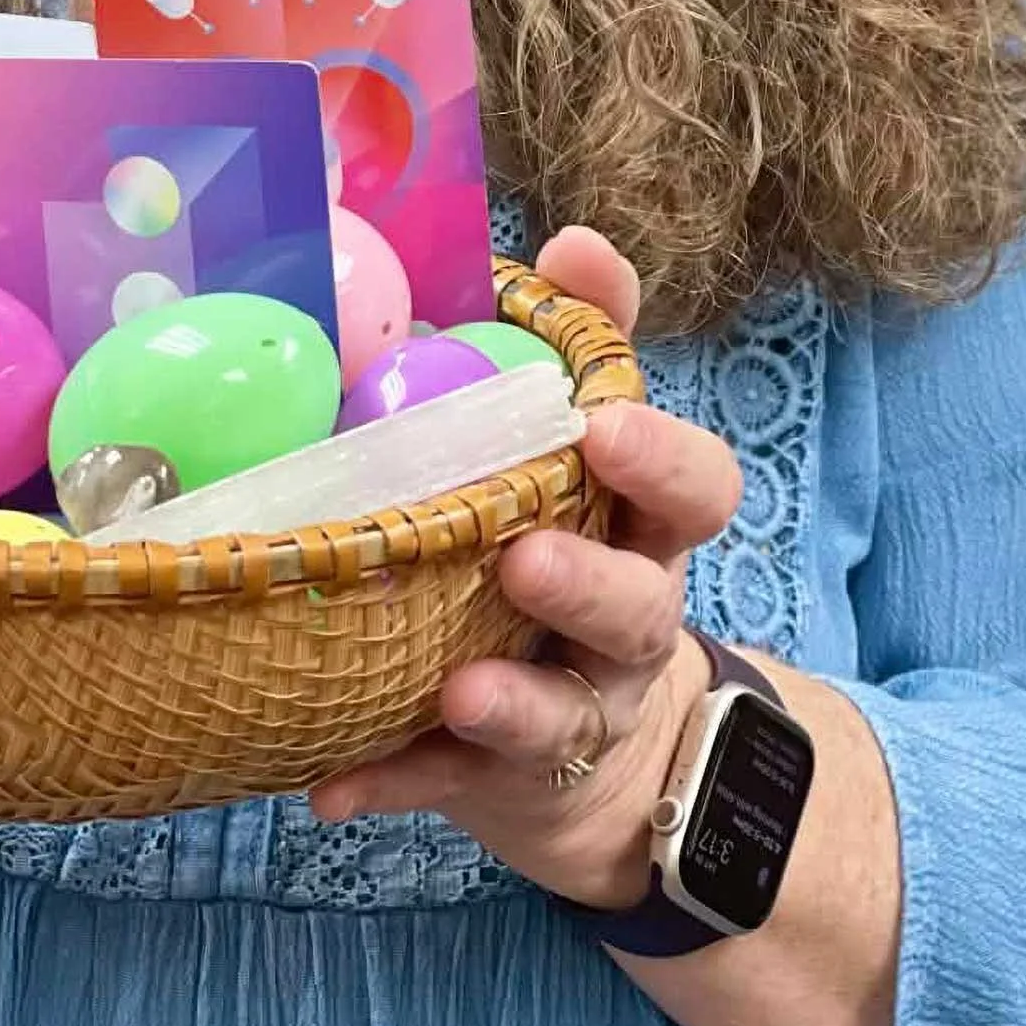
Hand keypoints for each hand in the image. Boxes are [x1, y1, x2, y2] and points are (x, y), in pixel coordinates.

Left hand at [305, 224, 742, 910]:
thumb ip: (581, 343)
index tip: (605, 424)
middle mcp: (625, 622)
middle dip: (587, 583)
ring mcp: (570, 708)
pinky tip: (329, 788)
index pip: (695, 489)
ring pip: (557, 710)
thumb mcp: (583, 454)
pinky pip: (445, 785)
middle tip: (523, 556)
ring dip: (508, 700)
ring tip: (458, 689)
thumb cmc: (561, 546)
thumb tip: (570, 237)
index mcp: (643, 528)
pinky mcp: (498, 779)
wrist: (586, 751)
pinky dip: (391, 782)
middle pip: (638, 607)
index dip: (664, 459)